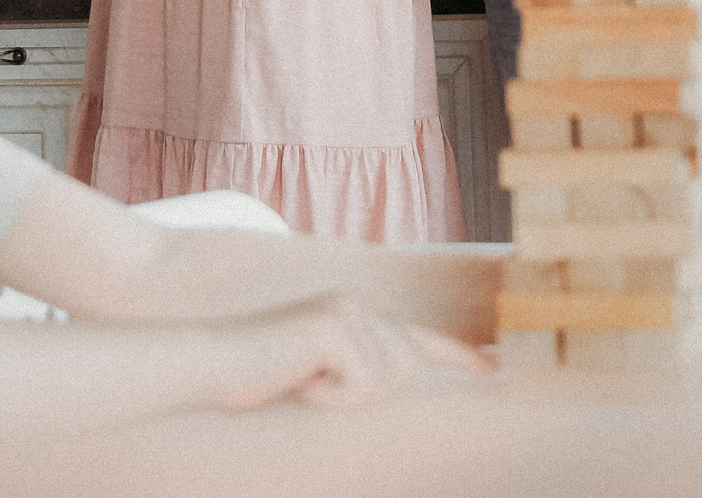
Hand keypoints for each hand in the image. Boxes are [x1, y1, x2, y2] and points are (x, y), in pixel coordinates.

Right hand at [206, 294, 493, 412]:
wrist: (207, 363)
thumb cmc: (255, 377)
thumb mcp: (318, 374)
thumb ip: (358, 370)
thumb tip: (400, 379)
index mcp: (357, 315)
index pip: (418, 339)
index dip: (458, 356)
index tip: (494, 367)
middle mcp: (359, 305)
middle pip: (403, 370)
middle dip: (361, 393)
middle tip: (310, 385)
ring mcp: (348, 310)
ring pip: (382, 381)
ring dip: (340, 397)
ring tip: (300, 380)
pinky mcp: (335, 326)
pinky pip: (358, 383)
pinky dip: (327, 396)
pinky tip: (297, 380)